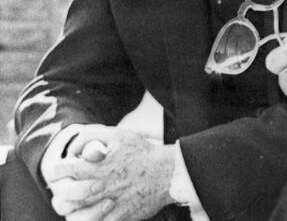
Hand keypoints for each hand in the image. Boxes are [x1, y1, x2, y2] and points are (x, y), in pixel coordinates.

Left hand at [44, 125, 174, 220]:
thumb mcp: (118, 135)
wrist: (167, 173)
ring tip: (76, 206)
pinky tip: (93, 215)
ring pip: (77, 218)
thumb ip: (92, 135)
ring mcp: (108, 205)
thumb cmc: (142, 152)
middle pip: (65, 198)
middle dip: (61, 193)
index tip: (61, 171)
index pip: (63, 172)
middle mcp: (98, 188)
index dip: (58, 171)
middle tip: (64, 190)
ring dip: (73, 212)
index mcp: (96, 167)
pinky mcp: (118, 218)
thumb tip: (74, 148)